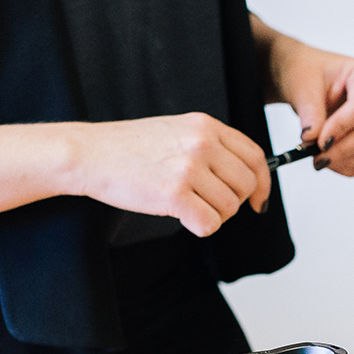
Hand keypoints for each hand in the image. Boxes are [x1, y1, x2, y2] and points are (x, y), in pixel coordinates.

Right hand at [63, 113, 271, 236]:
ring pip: (228, 207)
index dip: (263, 182)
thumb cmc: (129, 147)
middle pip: (245, 185)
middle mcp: (202, 144)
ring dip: (212, 215)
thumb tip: (243, 176)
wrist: (90, 153)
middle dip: (233, 203)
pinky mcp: (174, 194)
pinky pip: (209, 223)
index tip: (257, 199)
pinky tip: (182, 217)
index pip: (255, 156)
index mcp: (206, 126)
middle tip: (210, 206)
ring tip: (188, 207)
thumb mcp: (177, 131)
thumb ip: (210, 146)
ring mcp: (189, 168)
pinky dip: (199, 227)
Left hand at [268, 36, 353, 175]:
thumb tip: (312, 137)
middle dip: (341, 149)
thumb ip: (310, 112)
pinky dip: (351, 166)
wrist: (305, 79)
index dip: (342, 128)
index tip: (320, 142)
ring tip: (319, 160)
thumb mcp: (303, 87)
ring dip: (346, 160)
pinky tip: (332, 164)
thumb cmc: (306, 72)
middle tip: (315, 157)